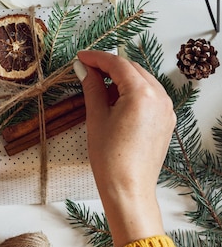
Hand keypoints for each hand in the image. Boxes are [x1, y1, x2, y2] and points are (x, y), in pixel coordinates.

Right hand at [74, 50, 175, 246]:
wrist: (128, 188)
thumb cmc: (110, 158)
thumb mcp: (96, 118)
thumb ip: (92, 88)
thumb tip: (84, 70)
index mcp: (142, 93)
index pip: (118, 64)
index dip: (97, 58)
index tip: (81, 57)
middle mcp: (160, 96)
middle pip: (133, 68)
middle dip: (110, 66)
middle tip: (87, 70)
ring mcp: (166, 109)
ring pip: (143, 80)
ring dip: (122, 78)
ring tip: (99, 86)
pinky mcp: (166, 120)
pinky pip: (150, 96)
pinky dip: (134, 92)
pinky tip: (117, 100)